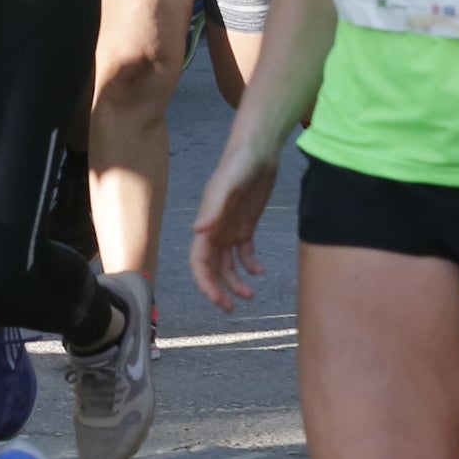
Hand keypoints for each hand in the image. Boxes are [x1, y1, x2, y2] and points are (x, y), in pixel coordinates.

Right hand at [188, 129, 282, 311]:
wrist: (259, 150)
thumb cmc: (240, 164)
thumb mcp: (228, 184)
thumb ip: (214, 207)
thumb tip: (198, 231)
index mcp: (207, 224)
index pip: (198, 262)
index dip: (205, 283)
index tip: (218, 299)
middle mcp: (215, 230)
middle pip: (212, 268)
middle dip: (219, 289)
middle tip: (233, 308)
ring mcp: (229, 228)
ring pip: (227, 264)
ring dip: (235, 282)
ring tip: (251, 295)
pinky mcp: (245, 225)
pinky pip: (244, 253)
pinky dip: (250, 265)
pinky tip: (261, 271)